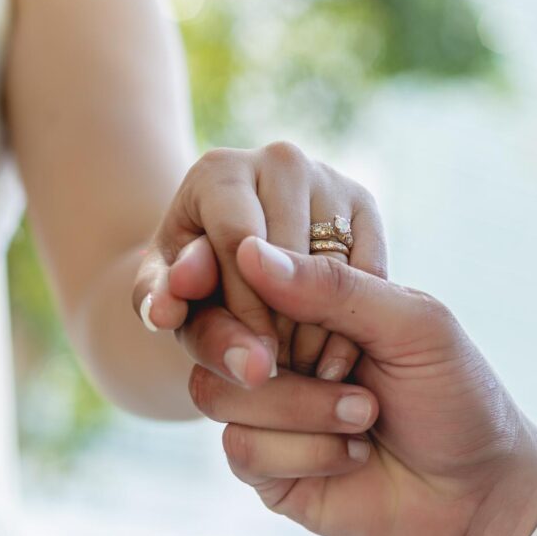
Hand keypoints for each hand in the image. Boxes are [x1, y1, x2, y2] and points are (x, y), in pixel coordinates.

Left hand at [131, 143, 385, 386]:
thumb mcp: (170, 301)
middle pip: (293, 253)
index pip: (240, 243)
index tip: (255, 363)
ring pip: (338, 263)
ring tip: (302, 374)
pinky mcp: (365, 204)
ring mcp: (329, 177)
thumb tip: (165, 317)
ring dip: (324, 329)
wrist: (234, 266)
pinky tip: (332, 361)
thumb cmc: (192, 286)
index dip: (249, 311)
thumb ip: (163, 309)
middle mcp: (280, 160)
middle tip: (281, 375)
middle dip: (286, 323)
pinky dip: (358, 320)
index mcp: (220, 171)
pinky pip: (373, 272)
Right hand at [188, 237, 536, 535]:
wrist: (479, 491)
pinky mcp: (264, 468)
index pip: (238, 274)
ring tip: (365, 413)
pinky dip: (308, 452)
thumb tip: (250, 252)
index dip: (245, 286)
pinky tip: (353, 455)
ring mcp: (264, 410)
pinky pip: (243, 450)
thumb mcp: (412, 325)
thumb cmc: (454, 395)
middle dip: (273, 351)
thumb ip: (335, 286)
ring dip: (301, 406)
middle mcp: (276, 351)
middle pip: (212, 333)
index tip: (286, 306)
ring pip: (218, 393)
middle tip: (342, 367)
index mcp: (308, 302)